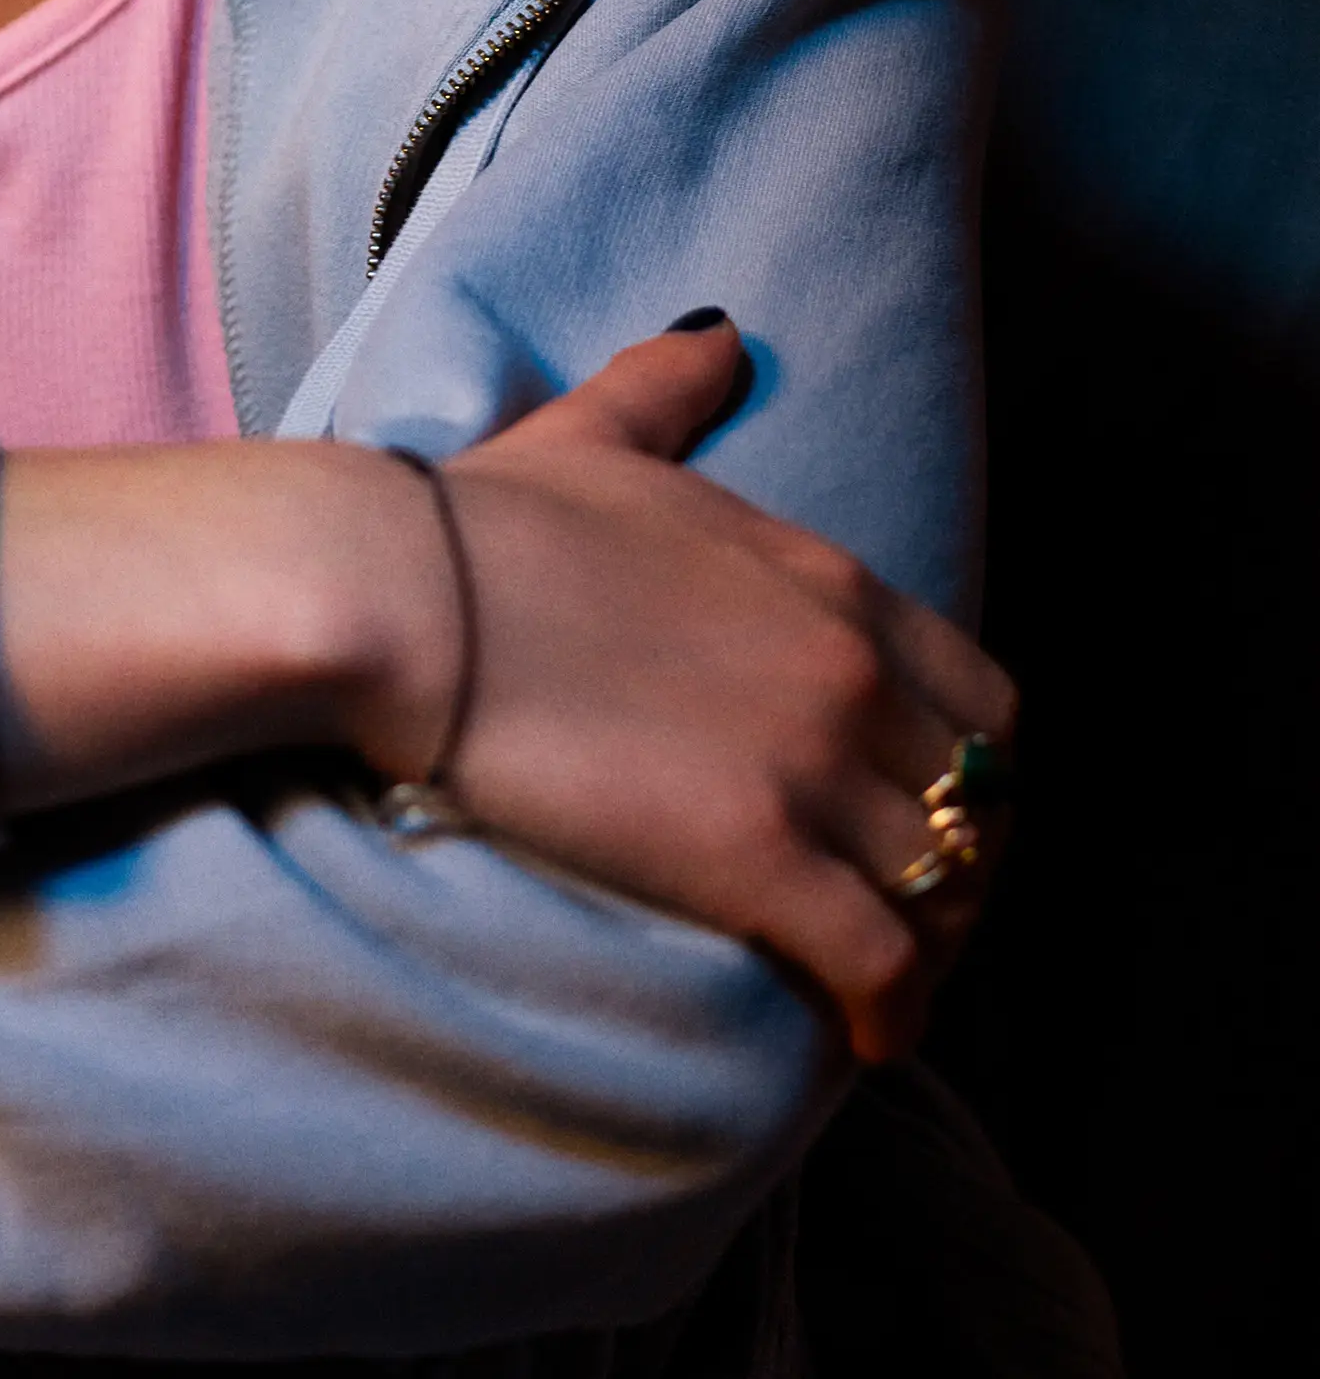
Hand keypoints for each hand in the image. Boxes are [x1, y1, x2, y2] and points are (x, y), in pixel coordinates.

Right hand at [424, 320, 1011, 1062]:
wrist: (399, 593)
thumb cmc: (478, 521)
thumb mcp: (596, 434)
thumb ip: (669, 389)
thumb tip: (719, 340)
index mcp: (827, 579)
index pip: (979, 697)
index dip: (969, 768)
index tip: (925, 809)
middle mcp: (847, 669)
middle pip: (978, 804)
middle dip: (960, 868)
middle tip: (907, 916)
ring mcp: (809, 764)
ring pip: (942, 889)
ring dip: (931, 949)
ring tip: (885, 991)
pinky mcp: (755, 858)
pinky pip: (881, 962)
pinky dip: (892, 1011)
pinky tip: (866, 1039)